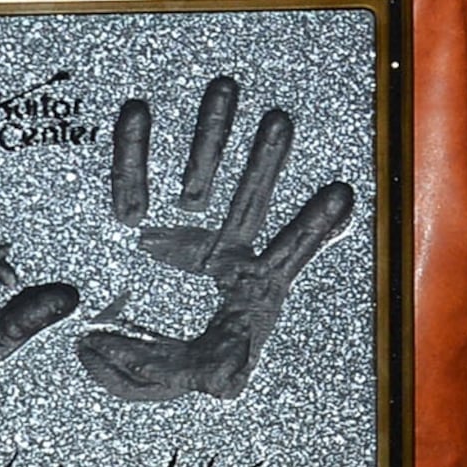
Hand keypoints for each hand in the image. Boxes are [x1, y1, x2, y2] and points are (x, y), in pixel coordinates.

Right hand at [75, 77, 355, 401]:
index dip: (313, 227)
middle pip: (250, 198)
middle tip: (279, 119)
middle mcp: (224, 249)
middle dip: (265, 160)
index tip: (341, 194)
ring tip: (224, 89)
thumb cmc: (183, 369)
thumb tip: (226, 376)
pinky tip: (138, 112)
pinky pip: (133, 178)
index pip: (288, 252)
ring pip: (202, 172)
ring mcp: (183, 230)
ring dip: (212, 133)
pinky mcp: (138, 223)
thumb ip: (214, 374)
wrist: (125, 361)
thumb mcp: (206, 377)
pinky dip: (134, 148)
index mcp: (253, 285)